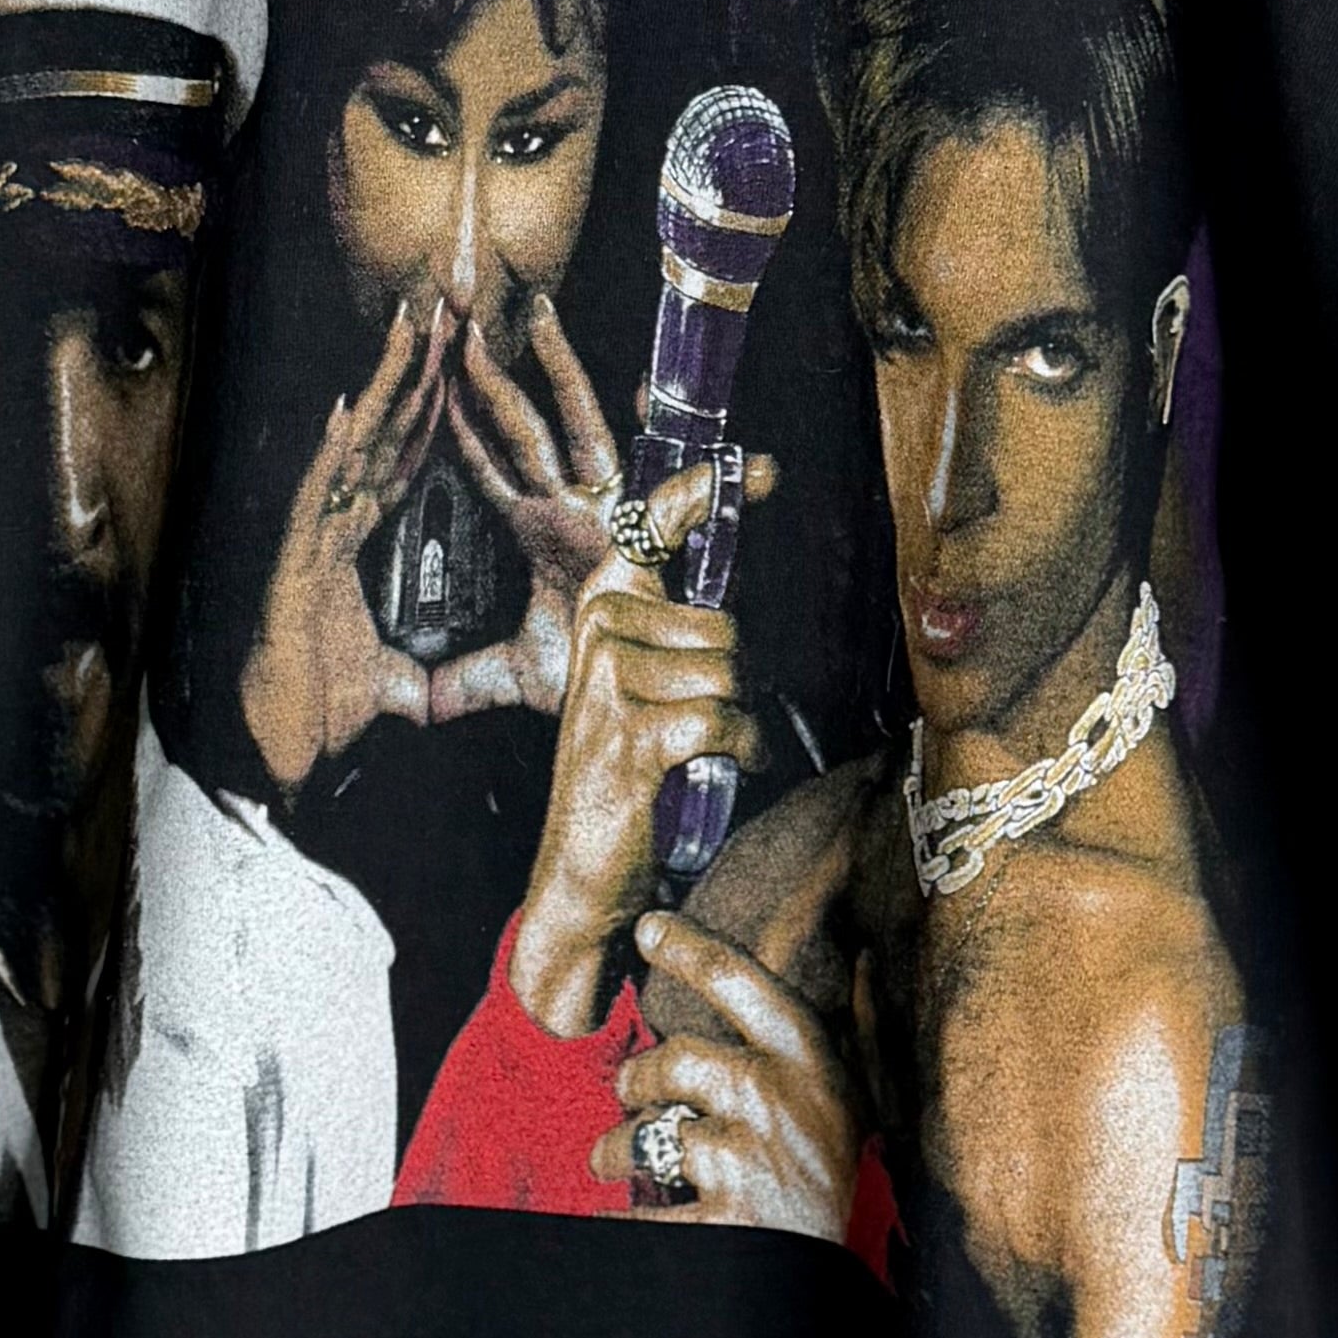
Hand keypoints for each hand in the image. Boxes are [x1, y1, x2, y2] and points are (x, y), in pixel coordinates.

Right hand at [240, 300, 441, 793]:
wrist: (279, 746)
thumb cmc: (321, 712)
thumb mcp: (393, 687)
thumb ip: (418, 679)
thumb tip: (440, 696)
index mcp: (351, 545)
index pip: (399, 466)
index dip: (429, 415)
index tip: (457, 367)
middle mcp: (331, 529)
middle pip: (381, 438)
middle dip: (411, 377)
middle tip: (440, 315)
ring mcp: (311, 540)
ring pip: (352, 451)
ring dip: (381, 390)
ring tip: (408, 332)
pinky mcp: (295, 564)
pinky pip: (317, 501)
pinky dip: (331, 457)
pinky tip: (350, 412)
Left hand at [432, 297, 774, 724]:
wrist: (641, 711)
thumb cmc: (592, 680)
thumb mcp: (517, 676)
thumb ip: (469, 678)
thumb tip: (422, 701)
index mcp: (541, 532)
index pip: (490, 466)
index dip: (461, 425)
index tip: (432, 380)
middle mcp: (574, 510)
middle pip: (524, 428)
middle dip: (493, 377)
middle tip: (463, 323)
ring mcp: (610, 512)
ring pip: (576, 426)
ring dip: (559, 371)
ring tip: (537, 316)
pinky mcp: (647, 531)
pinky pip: (660, 471)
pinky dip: (660, 439)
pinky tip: (650, 391)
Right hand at [504, 457, 756, 1034]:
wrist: (580, 873)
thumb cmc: (628, 771)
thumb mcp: (646, 683)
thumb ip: (683, 626)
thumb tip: (736, 564)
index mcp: (602, 607)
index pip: (653, 526)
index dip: (705, 490)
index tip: (758, 464)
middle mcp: (599, 632)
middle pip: (721, 624)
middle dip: (734, 677)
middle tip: (699, 718)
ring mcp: (609, 686)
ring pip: (727, 675)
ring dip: (733, 719)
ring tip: (698, 749)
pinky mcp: (630, 740)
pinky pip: (723, 721)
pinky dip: (739, 751)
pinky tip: (720, 765)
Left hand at [598, 911, 864, 1247]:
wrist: (846, 1268)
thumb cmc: (844, 1173)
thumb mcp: (853, 1095)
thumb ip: (844, 1032)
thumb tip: (865, 958)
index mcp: (807, 1062)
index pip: (742, 982)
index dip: (691, 948)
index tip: (650, 927)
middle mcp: (775, 1101)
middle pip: (674, 1061)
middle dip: (637, 1077)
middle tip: (629, 1089)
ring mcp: (748, 1162)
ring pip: (645, 1135)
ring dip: (615, 1147)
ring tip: (611, 1157)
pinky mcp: (727, 1222)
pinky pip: (641, 1211)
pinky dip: (616, 1214)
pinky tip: (608, 1212)